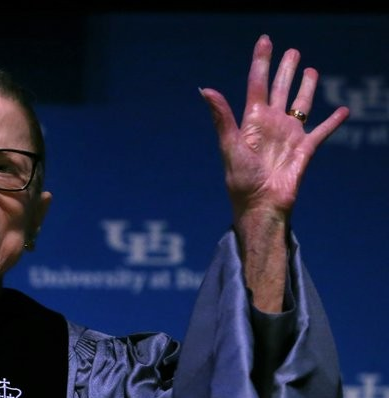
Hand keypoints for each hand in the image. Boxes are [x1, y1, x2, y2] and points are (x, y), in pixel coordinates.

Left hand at [200, 34, 348, 224]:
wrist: (260, 205)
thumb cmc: (241, 180)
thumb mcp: (229, 145)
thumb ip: (221, 117)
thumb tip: (205, 89)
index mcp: (252, 120)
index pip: (257, 83)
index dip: (261, 61)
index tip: (265, 40)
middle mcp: (271, 124)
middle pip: (281, 89)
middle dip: (286, 69)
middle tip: (292, 51)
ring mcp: (289, 135)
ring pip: (301, 104)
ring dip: (306, 87)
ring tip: (310, 70)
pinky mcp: (305, 149)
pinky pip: (322, 131)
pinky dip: (333, 121)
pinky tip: (342, 111)